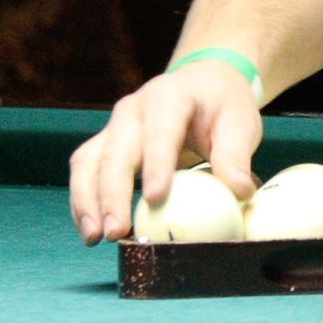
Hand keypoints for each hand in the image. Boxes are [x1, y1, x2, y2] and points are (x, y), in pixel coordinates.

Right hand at [67, 58, 261, 244]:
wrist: (203, 85)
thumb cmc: (221, 105)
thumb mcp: (239, 123)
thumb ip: (236, 156)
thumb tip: (240, 193)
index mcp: (169, 97)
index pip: (160, 130)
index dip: (156, 164)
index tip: (157, 198)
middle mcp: (133, 109)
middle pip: (116, 151)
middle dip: (112, 194)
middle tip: (116, 231)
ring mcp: (114, 127)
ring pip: (89, 162)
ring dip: (87, 201)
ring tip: (95, 237)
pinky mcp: (104, 145)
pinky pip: (85, 171)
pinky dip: (83, 202)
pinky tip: (92, 231)